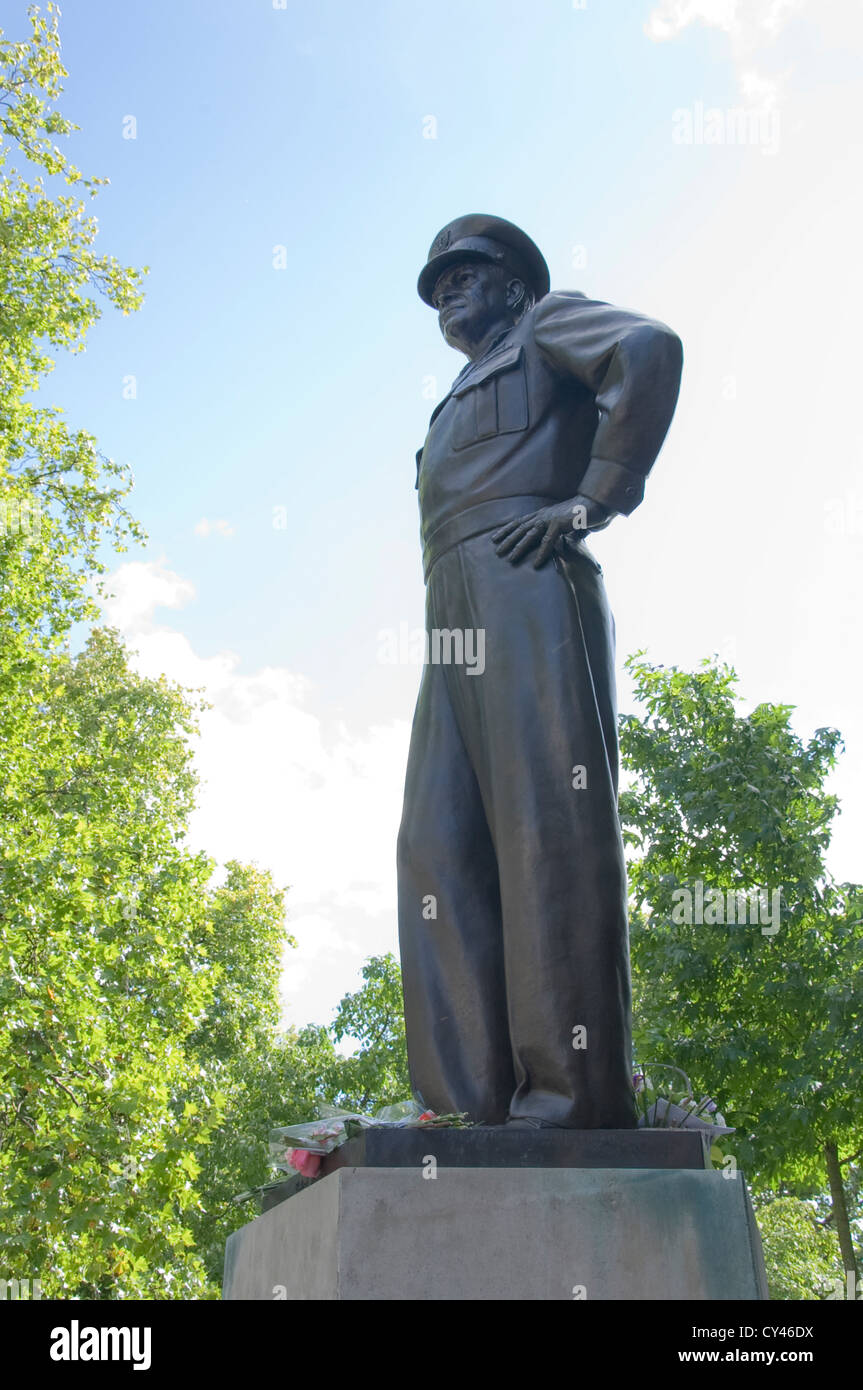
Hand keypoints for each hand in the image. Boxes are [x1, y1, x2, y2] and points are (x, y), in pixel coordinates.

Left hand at [491, 494, 612, 567]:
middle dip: (507, 539)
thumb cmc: (588, 514)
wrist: (601, 503)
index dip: (507, 530)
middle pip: (521, 528)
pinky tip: (535, 564)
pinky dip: (541, 553)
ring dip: (518, 547)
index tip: (495, 538)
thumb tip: (570, 541)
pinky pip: (548, 541)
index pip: (521, 522)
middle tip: (496, 551)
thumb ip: (568, 533)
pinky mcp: (560, 524)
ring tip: (509, 559)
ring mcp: (551, 518)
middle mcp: (545, 515)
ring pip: (530, 534)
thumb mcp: (573, 525)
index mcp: (545, 514)